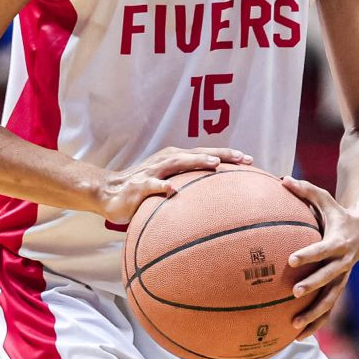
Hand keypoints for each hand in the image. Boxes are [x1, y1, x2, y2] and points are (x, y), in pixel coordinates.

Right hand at [95, 146, 251, 226]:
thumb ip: (187, 190)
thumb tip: (215, 205)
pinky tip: (172, 190)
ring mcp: (153, 172)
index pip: (206, 155)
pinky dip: (162, 186)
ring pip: (178, 163)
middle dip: (221, 154)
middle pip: (198, 154)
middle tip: (243, 158)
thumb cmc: (143, 190)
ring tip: (214, 164)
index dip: (227, 156)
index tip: (250, 160)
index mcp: (176, 160)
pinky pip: (152, 185)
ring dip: (196, 161)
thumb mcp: (167, 187)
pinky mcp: (139, 185)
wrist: (108, 192)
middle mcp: (167, 161)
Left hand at [282, 176, 358, 339]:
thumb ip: (305, 190)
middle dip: (313, 286)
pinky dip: (316, 323)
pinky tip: (299, 336)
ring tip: (293, 326)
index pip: (323, 249)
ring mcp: (343, 278)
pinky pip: (328, 308)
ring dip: (314, 314)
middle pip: (329, 277)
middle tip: (294, 293)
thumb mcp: (325, 199)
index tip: (292, 259)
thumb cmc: (337, 213)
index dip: (309, 254)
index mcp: (339, 242)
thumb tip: (282, 178)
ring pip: (330, 300)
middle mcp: (344, 263)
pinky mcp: (339, 288)